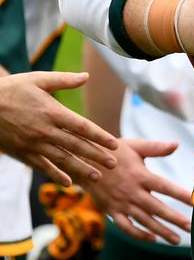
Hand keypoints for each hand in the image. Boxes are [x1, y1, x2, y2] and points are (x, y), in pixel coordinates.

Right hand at [0, 71, 117, 185]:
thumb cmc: (12, 89)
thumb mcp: (38, 79)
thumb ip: (63, 80)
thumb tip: (86, 76)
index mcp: (52, 112)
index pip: (82, 127)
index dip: (100, 136)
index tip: (114, 144)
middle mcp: (45, 131)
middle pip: (76, 146)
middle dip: (96, 156)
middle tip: (114, 164)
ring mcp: (33, 144)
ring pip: (62, 160)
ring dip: (81, 169)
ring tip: (97, 177)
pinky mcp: (23, 153)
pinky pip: (43, 167)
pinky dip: (56, 175)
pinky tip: (69, 182)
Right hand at [86, 137, 192, 244]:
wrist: (83, 162)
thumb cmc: (113, 151)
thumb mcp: (134, 146)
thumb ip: (156, 147)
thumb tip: (176, 144)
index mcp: (140, 175)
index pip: (164, 187)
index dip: (180, 195)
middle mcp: (132, 192)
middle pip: (157, 209)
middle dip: (175, 219)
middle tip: (191, 228)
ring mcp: (121, 204)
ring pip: (144, 221)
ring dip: (161, 231)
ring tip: (177, 239)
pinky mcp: (112, 212)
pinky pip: (126, 227)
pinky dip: (138, 234)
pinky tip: (152, 239)